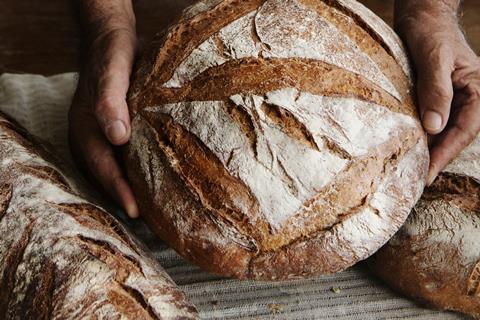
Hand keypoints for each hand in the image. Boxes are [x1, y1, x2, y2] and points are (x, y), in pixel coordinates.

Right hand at [69, 0, 138, 216]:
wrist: (111, 41)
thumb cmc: (112, 55)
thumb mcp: (114, 73)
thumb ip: (112, 102)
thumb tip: (118, 137)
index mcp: (84, 129)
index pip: (103, 168)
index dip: (120, 191)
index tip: (137, 212)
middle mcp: (89, 138)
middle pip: (106, 176)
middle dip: (125, 197)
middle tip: (150, 220)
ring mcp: (99, 136)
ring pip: (113, 170)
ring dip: (130, 188)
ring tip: (152, 208)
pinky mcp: (113, 131)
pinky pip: (121, 159)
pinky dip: (134, 171)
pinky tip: (151, 179)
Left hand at [395, 1, 479, 184]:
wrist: (422, 15)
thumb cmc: (431, 30)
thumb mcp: (434, 58)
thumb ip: (436, 90)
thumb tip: (434, 127)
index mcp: (478, 89)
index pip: (465, 129)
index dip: (446, 153)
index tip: (427, 173)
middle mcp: (468, 97)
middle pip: (456, 135)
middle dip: (438, 157)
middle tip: (416, 179)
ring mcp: (452, 98)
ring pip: (444, 130)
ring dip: (430, 149)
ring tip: (411, 169)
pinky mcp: (436, 96)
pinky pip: (432, 120)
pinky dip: (422, 135)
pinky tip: (409, 145)